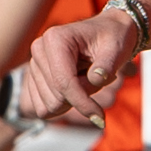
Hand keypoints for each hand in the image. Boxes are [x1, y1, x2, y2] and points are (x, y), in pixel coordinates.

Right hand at [17, 10, 140, 125]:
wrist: (107, 31)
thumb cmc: (113, 38)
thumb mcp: (116, 49)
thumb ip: (107, 65)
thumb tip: (96, 79)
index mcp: (55, 39)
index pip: (64, 82)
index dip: (82, 103)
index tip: (100, 118)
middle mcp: (39, 49)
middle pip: (56, 97)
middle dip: (81, 98)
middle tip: (98, 80)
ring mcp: (34, 64)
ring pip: (50, 105)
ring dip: (73, 100)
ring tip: (87, 80)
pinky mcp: (34, 77)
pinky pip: (44, 107)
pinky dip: (63, 105)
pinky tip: (76, 88)